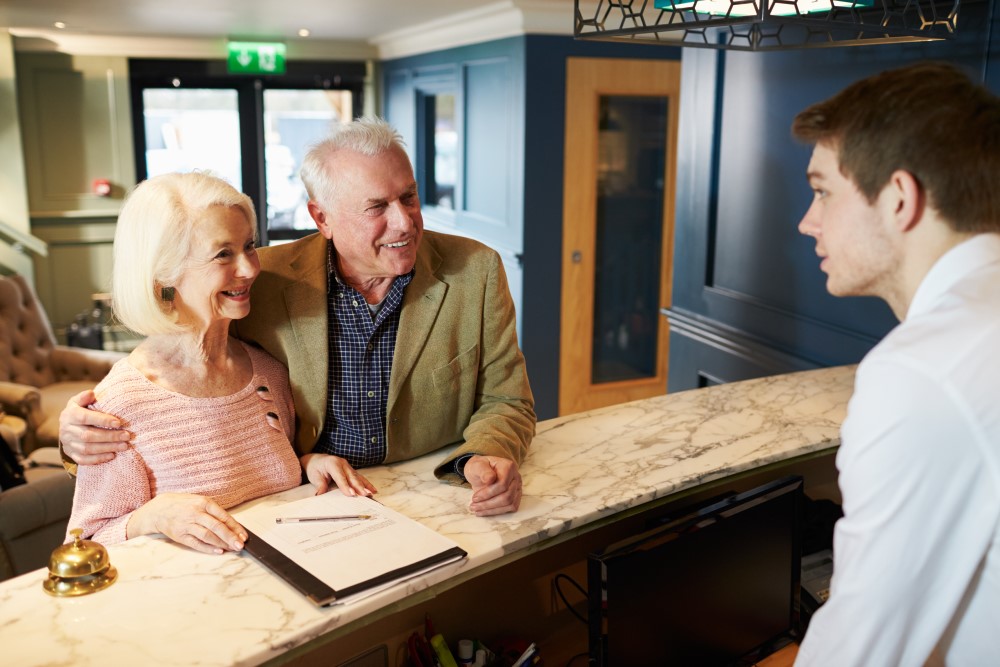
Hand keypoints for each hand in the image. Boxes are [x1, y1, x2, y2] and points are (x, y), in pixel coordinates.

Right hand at [59, 390, 130, 463]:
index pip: (85, 418)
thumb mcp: (78, 402)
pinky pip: (83, 460)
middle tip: (127, 436)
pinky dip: (98, 459)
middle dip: (109, 436)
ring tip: (124, 446)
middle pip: (88, 436)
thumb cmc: (78, 411)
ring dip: (107, 448)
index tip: (119, 422)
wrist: (66, 427)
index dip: (102, 420)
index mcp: (69, 415)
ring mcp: (68, 444)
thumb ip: (84, 397)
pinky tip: (112, 455)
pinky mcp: (71, 454)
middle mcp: (67, 430)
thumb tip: (91, 393)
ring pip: (87, 449)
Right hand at [127, 493, 246, 553]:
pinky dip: (208, 548)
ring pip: (207, 536)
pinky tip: (218, 551)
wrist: (158, 509)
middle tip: (240, 545)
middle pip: (216, 527)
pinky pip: (196, 543)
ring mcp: (187, 525)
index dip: (235, 527)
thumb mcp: (199, 502)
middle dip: (230, 537)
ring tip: (232, 548)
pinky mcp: (180, 536)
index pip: (223, 516)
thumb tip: (232, 526)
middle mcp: (196, 513)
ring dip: (221, 543)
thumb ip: (214, 512)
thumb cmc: (184, 505)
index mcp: (203, 503)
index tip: (243, 535)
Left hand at [301, 453, 377, 497]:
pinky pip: (360, 477)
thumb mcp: (314, 476)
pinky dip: (366, 484)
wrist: (317, 460)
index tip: (351, 494)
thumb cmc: (315, 468)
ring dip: (365, 486)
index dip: (346, 486)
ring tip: (371, 493)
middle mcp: (342, 463)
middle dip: (359, 486)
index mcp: (332, 463)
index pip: (340, 476)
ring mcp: (348, 466)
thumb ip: (320, 485)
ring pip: (358, 477)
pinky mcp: (351, 471)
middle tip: (364, 494)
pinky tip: (373, 490)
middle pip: (352, 476)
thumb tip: (320, 495)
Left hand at [464, 455, 522, 515]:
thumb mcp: (476, 466)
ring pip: (509, 504)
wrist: (481, 472)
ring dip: (491, 509)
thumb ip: (482, 470)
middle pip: (507, 496)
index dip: (488, 493)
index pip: (503, 484)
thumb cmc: (479, 468)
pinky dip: (496, 511)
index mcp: (508, 466)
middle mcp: (516, 477)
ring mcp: (518, 487)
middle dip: (488, 504)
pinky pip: (510, 508)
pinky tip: (484, 511)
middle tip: (473, 506)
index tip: (475, 497)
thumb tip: (490, 478)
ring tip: (476, 509)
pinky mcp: (516, 496)